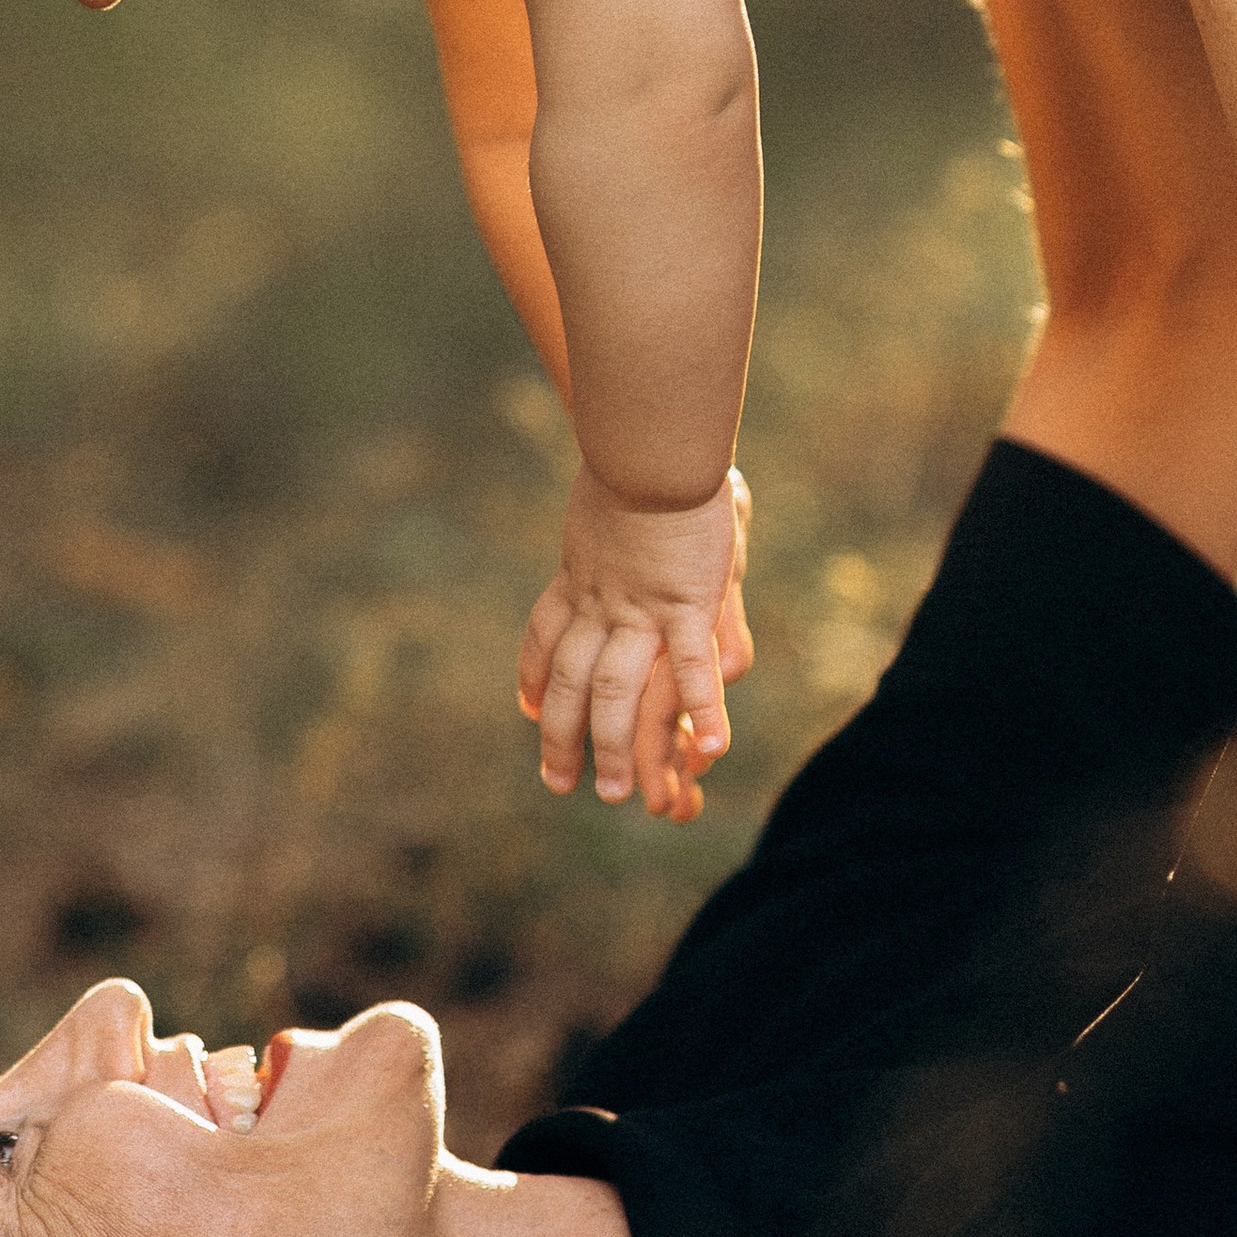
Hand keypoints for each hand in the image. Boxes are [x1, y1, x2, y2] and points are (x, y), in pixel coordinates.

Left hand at [519, 465, 752, 815]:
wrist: (648, 441)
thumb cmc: (639, 456)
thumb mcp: (610, 495)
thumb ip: (611, 528)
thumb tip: (616, 541)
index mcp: (578, 574)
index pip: (545, 636)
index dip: (534, 678)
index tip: (528, 710)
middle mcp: (599, 602)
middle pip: (570, 683)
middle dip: (561, 738)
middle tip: (556, 783)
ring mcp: (640, 610)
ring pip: (615, 693)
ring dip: (615, 747)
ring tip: (619, 795)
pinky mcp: (685, 606)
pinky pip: (690, 671)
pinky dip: (701, 712)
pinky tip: (708, 752)